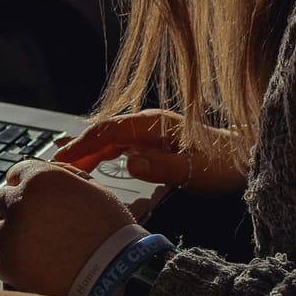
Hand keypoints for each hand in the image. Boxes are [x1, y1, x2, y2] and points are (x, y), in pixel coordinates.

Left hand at [0, 159, 135, 295]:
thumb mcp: (94, 190)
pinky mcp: (6, 263)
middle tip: (38, 227)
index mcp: (40, 178)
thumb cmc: (110, 233)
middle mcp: (19, 201)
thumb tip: (50, 170)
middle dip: (16, 210)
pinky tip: (40, 267)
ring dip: (14, 237)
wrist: (113, 275)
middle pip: (2, 201)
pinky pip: (2, 259)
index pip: (17, 173)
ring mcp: (10, 233)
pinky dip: (15, 263)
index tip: (30, 196)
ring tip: (43, 250)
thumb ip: (64, 176)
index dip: (25, 184)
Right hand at [52, 108, 250, 194]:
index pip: (107, 132)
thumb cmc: (221, 164)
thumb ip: (161, 167)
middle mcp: (147, 124)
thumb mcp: (193, 170)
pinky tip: (89, 164)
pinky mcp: (152, 142)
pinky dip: (100, 154)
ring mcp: (149, 132)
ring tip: (63, 166)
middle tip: (51, 166)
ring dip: (86, 151)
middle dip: (76, 147)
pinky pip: (118, 146)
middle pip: (103, 134)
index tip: (61, 159)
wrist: (243, 157)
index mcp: (152, 125)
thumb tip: (129, 162)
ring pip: (108, 140)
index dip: (82, 144)